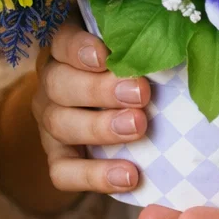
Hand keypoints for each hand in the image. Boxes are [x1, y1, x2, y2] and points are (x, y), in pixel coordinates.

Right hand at [31, 14, 152, 195]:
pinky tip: (129, 176)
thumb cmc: (132, 65)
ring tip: (138, 127)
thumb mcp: (131, 48)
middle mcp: (52, 82)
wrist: (123, 106)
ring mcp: (51, 121)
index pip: (62, 42)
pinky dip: (95, 176)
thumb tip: (167, 42)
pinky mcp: (58, 156)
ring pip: (61, 124)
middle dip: (100, 90)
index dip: (79, 49)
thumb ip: (137, 45)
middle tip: (140, 93)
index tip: (105, 56)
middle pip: (59, 84)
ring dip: (101, 128)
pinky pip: (63, 172)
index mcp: (66, 49)